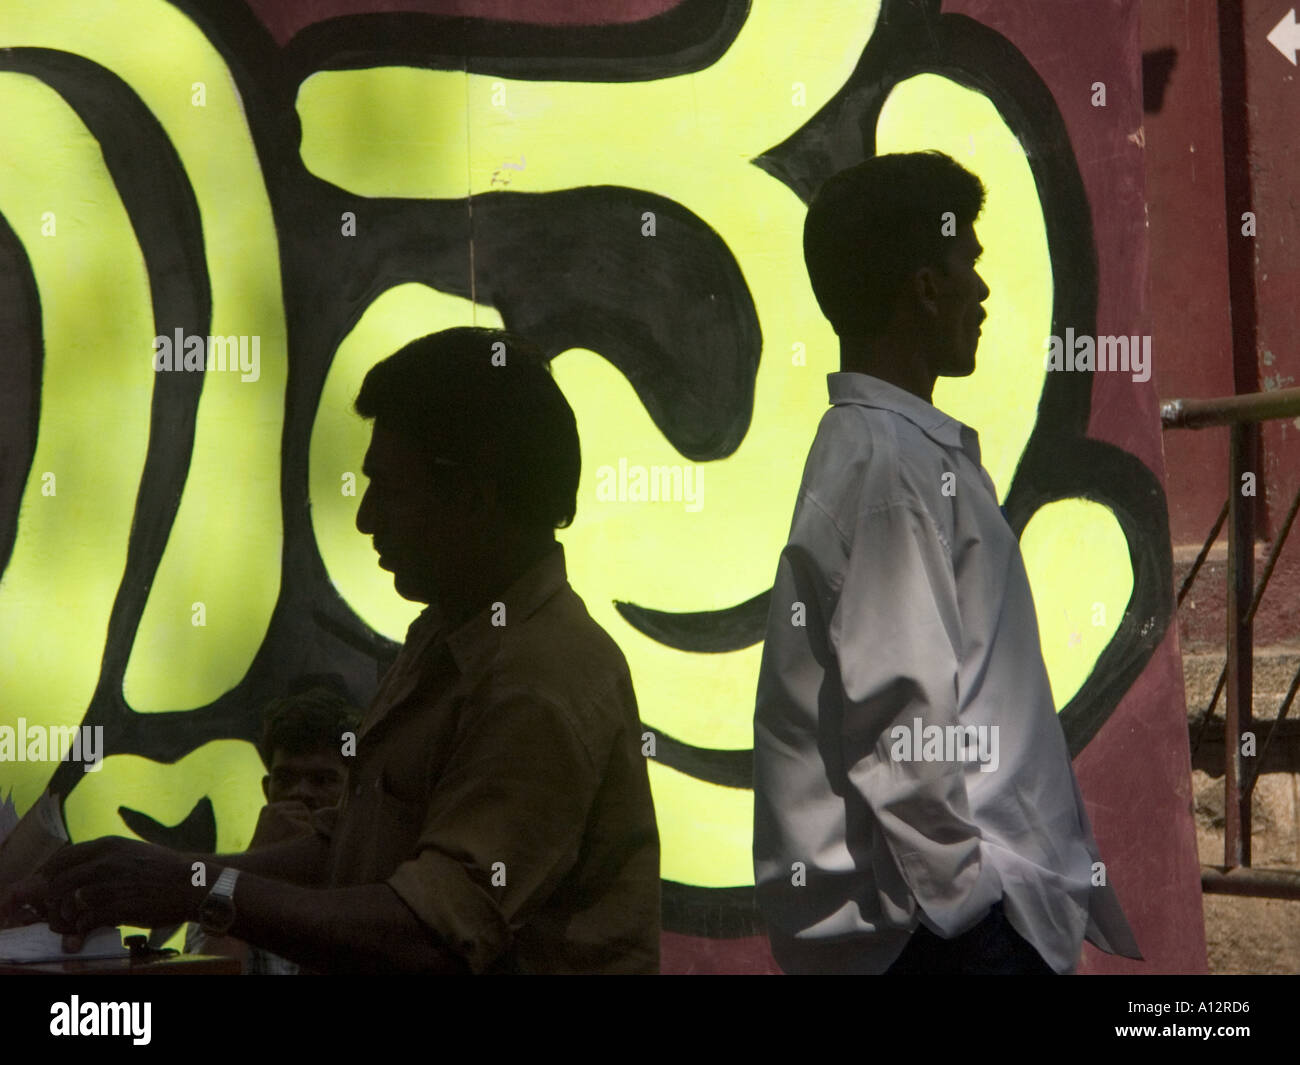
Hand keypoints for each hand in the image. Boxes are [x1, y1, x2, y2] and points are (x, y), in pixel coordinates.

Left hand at [2, 836, 200, 939]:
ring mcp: (111, 885)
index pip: (60, 859)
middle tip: (56, 915)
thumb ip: (102, 859)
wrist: (194, 884)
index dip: (45, 877)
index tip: (41, 890)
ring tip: (71, 926)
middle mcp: (105, 862)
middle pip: (56, 884)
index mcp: (107, 846)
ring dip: (65, 920)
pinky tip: (86, 932)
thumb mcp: (132, 852)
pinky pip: (84, 922)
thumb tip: (73, 873)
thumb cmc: (164, 870)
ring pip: (66, 905)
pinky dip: (80, 931)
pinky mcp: (118, 908)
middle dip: (51, 904)